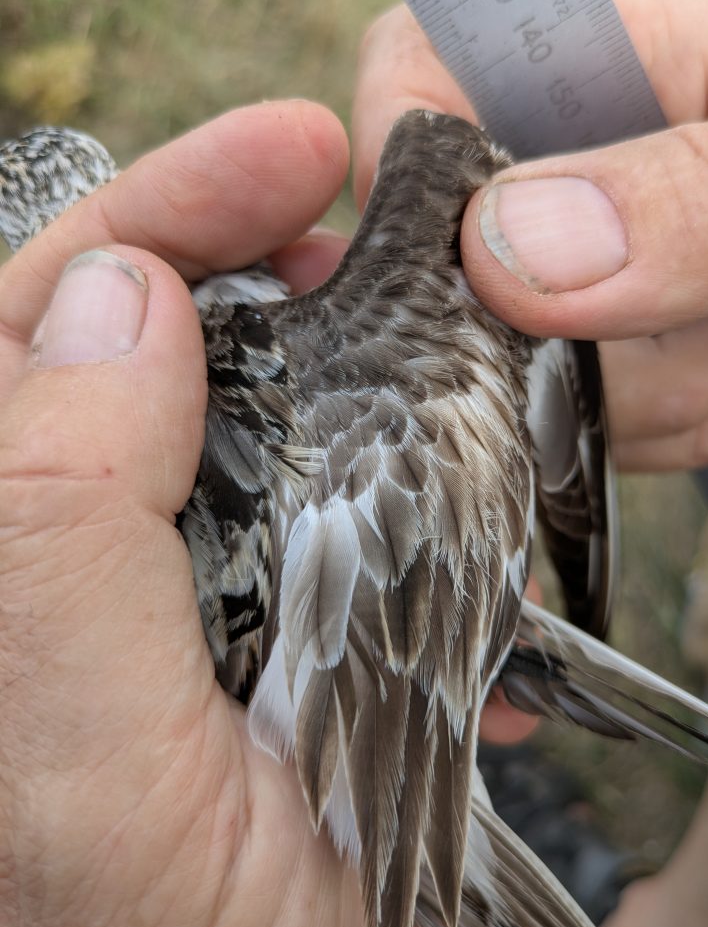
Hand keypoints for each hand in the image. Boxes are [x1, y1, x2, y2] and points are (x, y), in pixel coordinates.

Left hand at [0, 101, 460, 926]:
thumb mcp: (88, 770)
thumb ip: (54, 531)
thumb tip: (121, 305)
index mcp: (7, 560)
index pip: (39, 328)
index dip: (154, 217)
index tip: (287, 156)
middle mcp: (68, 557)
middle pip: (138, 346)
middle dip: (240, 257)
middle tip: (347, 203)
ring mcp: (173, 585)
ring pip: (244, 413)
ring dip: (331, 357)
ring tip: (413, 328)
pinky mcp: (268, 620)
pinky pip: (326, 502)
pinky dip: (390, 472)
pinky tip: (446, 488)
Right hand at [353, 0, 707, 470]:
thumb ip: (703, 194)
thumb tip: (511, 247)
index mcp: (619, 67)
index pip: (429, 68)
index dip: (405, 151)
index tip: (453, 257)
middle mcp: (571, 178)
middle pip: (445, 260)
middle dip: (557, 335)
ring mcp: (574, 289)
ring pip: (497, 371)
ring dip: (632, 401)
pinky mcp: (595, 371)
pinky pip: (555, 434)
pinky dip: (649, 441)